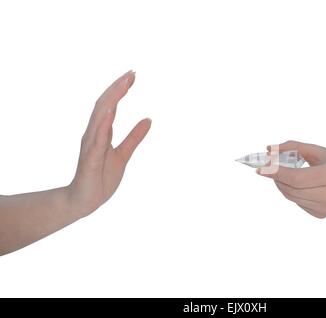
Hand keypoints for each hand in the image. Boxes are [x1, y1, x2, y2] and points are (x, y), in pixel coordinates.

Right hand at [68, 71, 150, 215]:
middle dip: (117, 88)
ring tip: (122, 85)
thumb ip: (134, 137)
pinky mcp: (91, 160)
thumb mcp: (124, 154)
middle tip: (131, 74)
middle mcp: (93, 134)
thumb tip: (149, 119)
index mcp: (101, 132)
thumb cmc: (101, 177)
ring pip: (99, 118)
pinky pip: (97, 140)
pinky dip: (104, 124)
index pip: (110, 105)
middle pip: (103, 105)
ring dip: (111, 100)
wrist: (85, 201)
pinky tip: (111, 112)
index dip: (120, 89)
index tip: (133, 75)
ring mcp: (90, 146)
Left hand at [257, 140, 325, 217]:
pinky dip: (292, 193)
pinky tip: (300, 185)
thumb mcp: (319, 150)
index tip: (261, 168)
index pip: (297, 178)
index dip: (276, 173)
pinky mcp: (323, 215)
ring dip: (282, 185)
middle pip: (292, 189)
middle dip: (277, 178)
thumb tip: (269, 149)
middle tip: (269, 168)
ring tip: (284, 175)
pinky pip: (298, 203)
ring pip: (292, 198)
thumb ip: (293, 147)